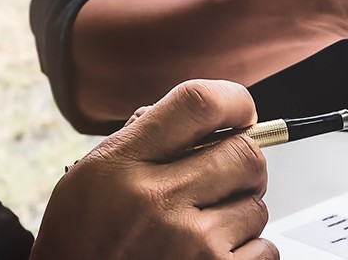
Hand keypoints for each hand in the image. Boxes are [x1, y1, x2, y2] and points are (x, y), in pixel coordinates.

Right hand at [31, 80, 277, 259]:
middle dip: (244, 165)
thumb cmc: (83, 241)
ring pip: (257, 207)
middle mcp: (157, 200)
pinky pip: (264, 249)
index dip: (235, 102)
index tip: (241, 114)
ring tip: (199, 231)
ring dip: (239, 217)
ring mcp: (189, 242)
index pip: (199, 104)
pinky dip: (246, 253)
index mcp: (123, 164)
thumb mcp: (90, 178)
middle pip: (246, 154)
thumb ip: (143, 141)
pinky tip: (208, 256)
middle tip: (225, 181)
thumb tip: (204, 118)